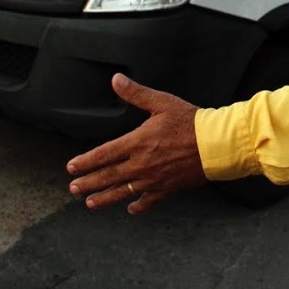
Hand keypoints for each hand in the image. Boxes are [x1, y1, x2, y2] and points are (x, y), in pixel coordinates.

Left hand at [67, 74, 206, 213]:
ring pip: (123, 192)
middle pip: (108, 176)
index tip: (71, 167)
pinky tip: (130, 208)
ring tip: (90, 203)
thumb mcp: (162, 102)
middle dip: (88, 183)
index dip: (85, 162)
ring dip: (104, 198)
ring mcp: (153, 179)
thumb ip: (136, 93)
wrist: (217, 144)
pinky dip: (137, 205)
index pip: (103, 154)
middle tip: (73, 188)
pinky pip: (148, 200)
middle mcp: (141, 164)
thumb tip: (116, 80)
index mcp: (138, 142)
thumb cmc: (191, 122)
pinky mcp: (167, 188)